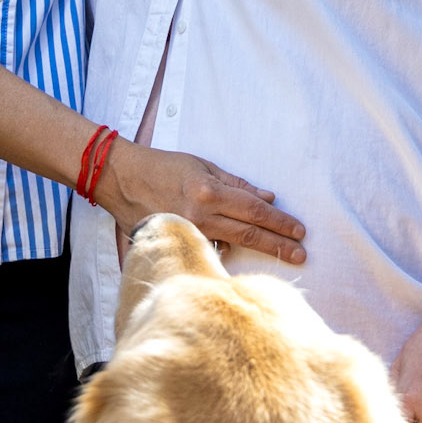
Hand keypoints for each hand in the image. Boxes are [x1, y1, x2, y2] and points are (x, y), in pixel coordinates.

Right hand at [95, 141, 306, 264]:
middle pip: (249, 234)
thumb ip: (236, 184)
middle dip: (279, 244)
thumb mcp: (202, 166)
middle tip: (301, 254)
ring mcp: (188, 233)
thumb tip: (267, 198)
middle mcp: (200, 216)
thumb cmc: (161, 167)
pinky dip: (225, 251)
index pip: (255, 211)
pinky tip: (238, 255)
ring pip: (232, 246)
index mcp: (209, 192)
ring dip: (258, 251)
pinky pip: (208, 250)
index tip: (299, 232)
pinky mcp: (176, 243)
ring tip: (283, 256)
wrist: (120, 179)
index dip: (280, 222)